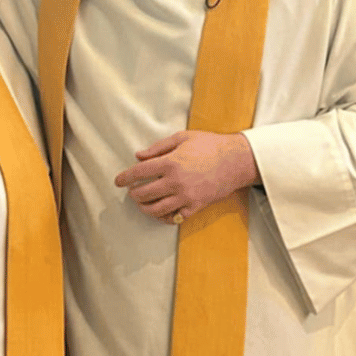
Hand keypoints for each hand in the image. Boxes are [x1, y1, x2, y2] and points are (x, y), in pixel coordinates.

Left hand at [114, 130, 259, 224]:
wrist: (236, 160)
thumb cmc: (210, 145)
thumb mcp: (182, 138)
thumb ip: (158, 147)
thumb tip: (138, 156)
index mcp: (170, 163)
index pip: (139, 173)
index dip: (125, 178)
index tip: (118, 181)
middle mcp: (175, 182)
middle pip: (143, 194)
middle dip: (134, 194)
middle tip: (132, 191)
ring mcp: (185, 196)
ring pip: (156, 209)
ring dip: (145, 208)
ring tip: (143, 203)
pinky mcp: (195, 206)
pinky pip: (174, 218)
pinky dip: (164, 217)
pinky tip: (160, 212)